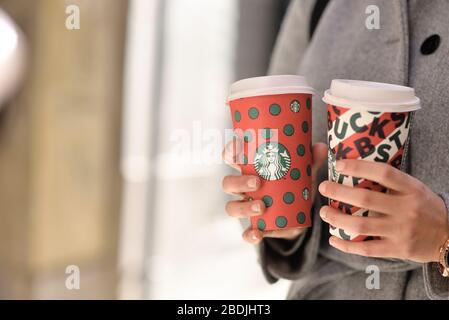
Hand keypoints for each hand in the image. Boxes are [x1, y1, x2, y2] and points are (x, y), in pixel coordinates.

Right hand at [222, 138, 326, 243]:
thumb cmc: (294, 185)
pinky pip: (245, 233)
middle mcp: (243, 189)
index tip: (236, 149)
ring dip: (243, 207)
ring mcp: (247, 208)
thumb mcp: (302, 171)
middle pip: (228, 183)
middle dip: (239, 183)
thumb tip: (321, 147)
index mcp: (250, 170)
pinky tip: (258, 233)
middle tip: (257, 183)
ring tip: (261, 207)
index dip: (229, 152)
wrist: (300, 215)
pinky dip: (249, 235)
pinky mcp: (256, 227)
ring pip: (232, 207)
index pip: (231, 157)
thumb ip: (311, 159)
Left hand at [318, 159, 448, 262]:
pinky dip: (347, 245)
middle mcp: (406, 209)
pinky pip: (367, 249)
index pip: (383, 173)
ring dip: (337, 219)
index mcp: (411, 189)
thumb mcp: (414, 188)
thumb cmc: (425, 207)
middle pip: (365, 199)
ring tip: (323, 212)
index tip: (339, 164)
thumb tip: (356, 168)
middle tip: (323, 187)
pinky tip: (333, 239)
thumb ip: (391, 182)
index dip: (359, 167)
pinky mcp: (398, 250)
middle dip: (338, 192)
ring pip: (361, 225)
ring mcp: (401, 231)